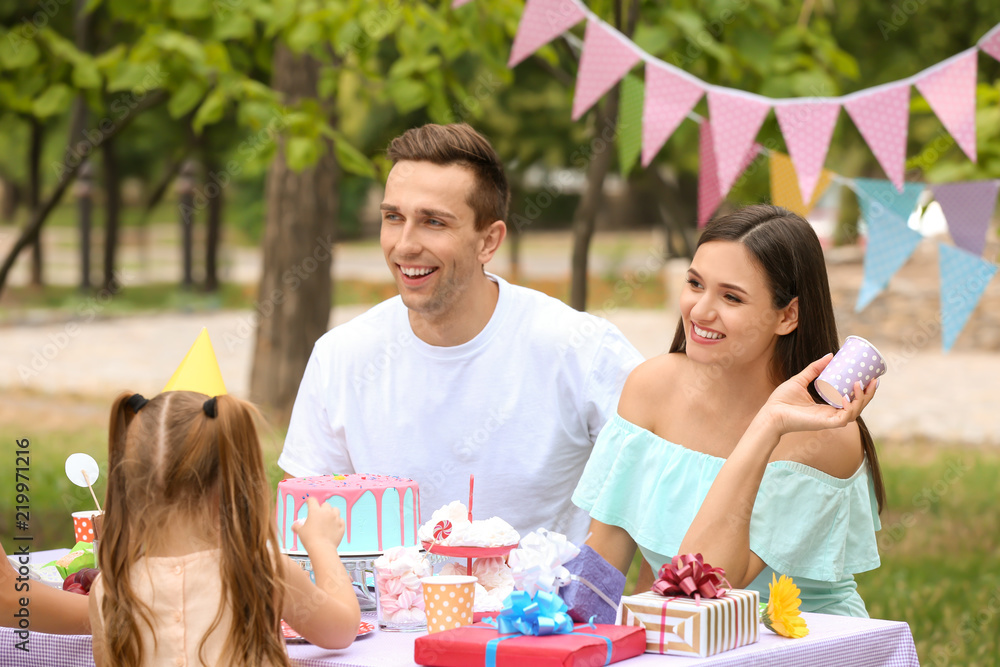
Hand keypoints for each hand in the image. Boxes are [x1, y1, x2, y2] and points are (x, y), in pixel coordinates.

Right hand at [291, 497, 344, 551]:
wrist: (322, 548)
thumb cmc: (309, 539)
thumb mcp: (300, 531)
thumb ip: (297, 526)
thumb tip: (294, 526)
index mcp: (315, 511)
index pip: (312, 500)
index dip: (309, 501)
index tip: (309, 503)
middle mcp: (326, 512)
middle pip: (325, 504)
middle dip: (322, 508)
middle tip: (319, 514)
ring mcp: (335, 518)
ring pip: (335, 510)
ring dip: (332, 513)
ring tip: (328, 518)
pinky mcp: (341, 525)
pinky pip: (340, 520)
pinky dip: (337, 522)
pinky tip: (334, 526)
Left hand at [760, 354, 876, 436]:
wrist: (771, 412)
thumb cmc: (782, 399)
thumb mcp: (801, 379)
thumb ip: (814, 369)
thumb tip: (830, 355)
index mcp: (828, 406)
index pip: (852, 400)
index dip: (864, 392)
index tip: (871, 378)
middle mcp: (831, 414)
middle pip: (858, 407)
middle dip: (868, 395)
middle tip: (873, 380)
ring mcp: (829, 420)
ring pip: (854, 412)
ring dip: (861, 399)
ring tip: (860, 384)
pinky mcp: (824, 423)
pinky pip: (843, 418)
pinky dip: (849, 408)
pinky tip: (847, 397)